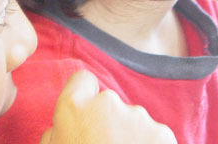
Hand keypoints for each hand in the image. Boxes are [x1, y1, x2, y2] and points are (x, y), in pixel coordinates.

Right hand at [39, 70, 175, 143]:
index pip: (82, 80)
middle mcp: (107, 104)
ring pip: (132, 120)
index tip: (86, 117)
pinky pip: (153, 135)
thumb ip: (54, 135)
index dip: (84, 97)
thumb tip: (59, 127)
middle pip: (109, 104)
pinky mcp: (162, 133)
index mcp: (73, 109)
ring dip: (130, 137)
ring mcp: (138, 117)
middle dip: (108, 123)